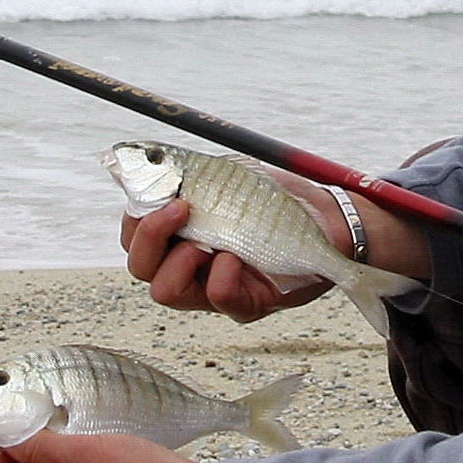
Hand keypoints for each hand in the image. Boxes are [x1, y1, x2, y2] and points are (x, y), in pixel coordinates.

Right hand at [120, 194, 333, 323]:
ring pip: (167, 292)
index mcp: (180, 235)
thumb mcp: (229, 179)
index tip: (162, 193)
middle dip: (150, 236)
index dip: (135, 219)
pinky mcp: (246, 305)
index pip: (134, 237)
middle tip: (180, 209)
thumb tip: (145, 157)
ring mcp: (214, 289)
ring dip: (180, 260)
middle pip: (141, 267)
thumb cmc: (277, 199)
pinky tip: (240, 257)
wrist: (328, 218)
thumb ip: (188, 175)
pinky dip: (223, 274)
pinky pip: (219, 298)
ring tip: (209, 241)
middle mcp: (191, 266)